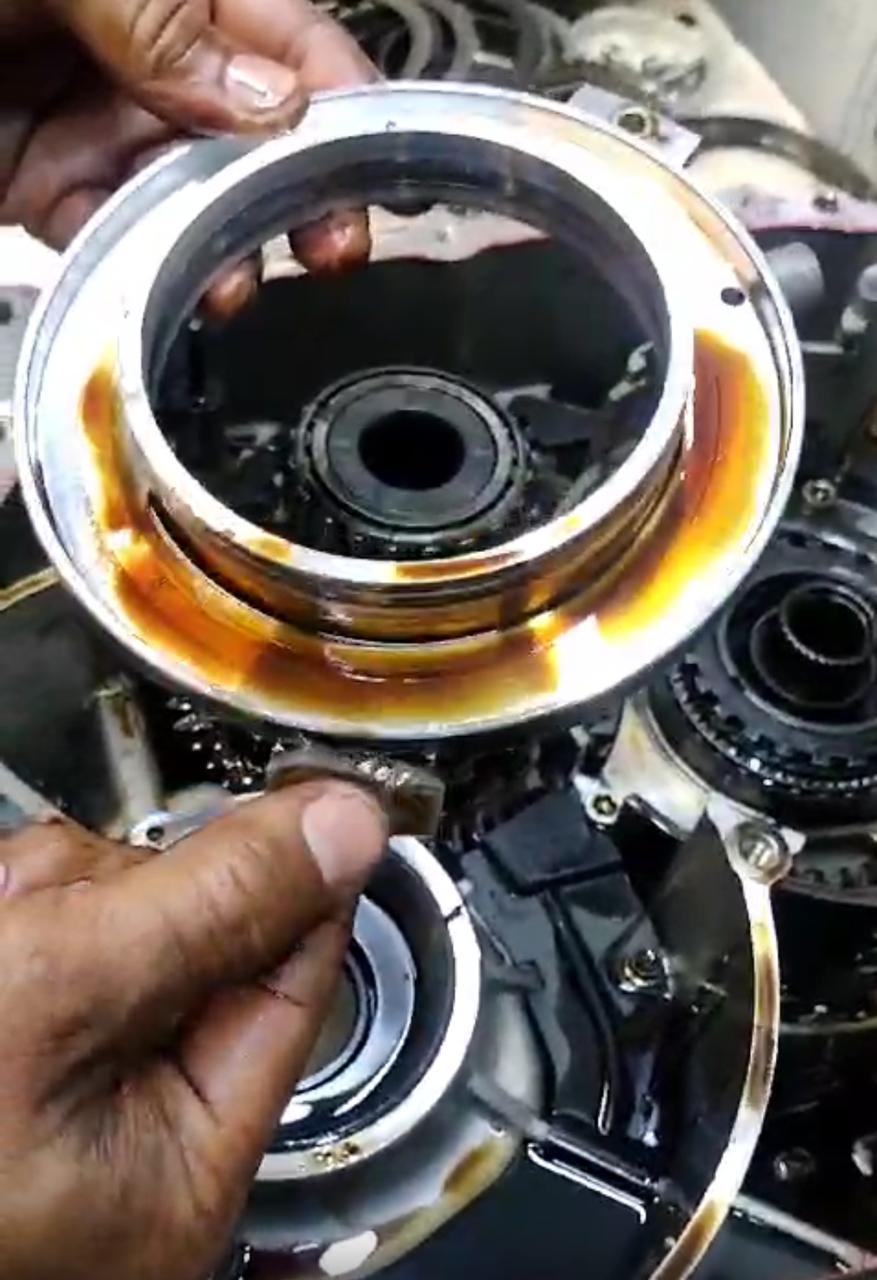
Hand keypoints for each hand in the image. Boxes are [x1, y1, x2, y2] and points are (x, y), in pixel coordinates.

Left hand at [0, 0, 375, 309]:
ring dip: (222, 247)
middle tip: (332, 247)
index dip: (339, 98)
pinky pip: (111, 234)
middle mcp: (148, 57)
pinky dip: (139, 265)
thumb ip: (163, 23)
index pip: (286, 39)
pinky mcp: (47, 185)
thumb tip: (269, 101)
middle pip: (253, 133)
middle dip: (299, 193)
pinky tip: (165, 285)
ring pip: (189, 197)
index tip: (377, 160)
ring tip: (234, 286)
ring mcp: (98, 124)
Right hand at [0, 781, 386, 1279]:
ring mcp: (46, 1077)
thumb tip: (344, 828)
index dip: (298, 879)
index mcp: (178, 1165)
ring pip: (99, 909)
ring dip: (38, 895)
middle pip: (186, 930)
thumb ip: (211, 909)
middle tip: (40, 922)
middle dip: (116, 892)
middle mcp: (121, 1131)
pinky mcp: (3, 1021)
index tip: (312, 796)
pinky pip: (32, 918)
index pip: (291, 980)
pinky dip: (4, 903)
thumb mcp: (61, 1002)